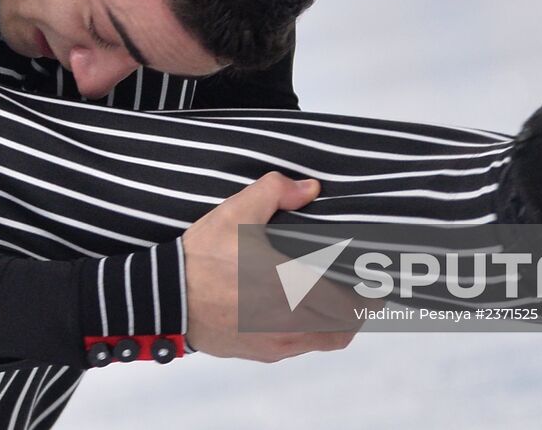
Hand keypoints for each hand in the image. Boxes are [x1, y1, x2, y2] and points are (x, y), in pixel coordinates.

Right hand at [181, 172, 368, 361]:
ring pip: (324, 340)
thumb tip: (308, 187)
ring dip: (335, 323)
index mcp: (291, 285)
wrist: (163, 298)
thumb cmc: (200, 257)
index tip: (378, 284)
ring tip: (333, 301)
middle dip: (358, 308)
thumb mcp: (235, 213)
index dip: (371, 296)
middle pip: (345, 325)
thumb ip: (274, 193)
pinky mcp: (260, 353)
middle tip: (361, 290)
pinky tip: (298, 312)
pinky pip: (299, 348)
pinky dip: (309, 334)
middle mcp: (289, 320)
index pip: (350, 302)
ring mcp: (275, 341)